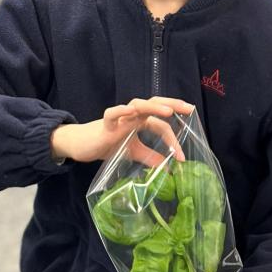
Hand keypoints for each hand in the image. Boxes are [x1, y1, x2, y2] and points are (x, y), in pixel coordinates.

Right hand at [50, 96, 193, 165]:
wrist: (82, 146)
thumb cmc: (108, 145)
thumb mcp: (134, 153)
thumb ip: (151, 157)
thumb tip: (170, 168)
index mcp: (140, 122)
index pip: (161, 125)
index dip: (173, 140)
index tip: (181, 157)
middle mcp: (132, 116)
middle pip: (154, 103)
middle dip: (172, 103)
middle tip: (189, 108)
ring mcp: (119, 118)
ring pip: (138, 104)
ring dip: (153, 106)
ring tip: (168, 111)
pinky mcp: (105, 124)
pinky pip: (112, 113)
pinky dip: (122, 110)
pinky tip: (132, 110)